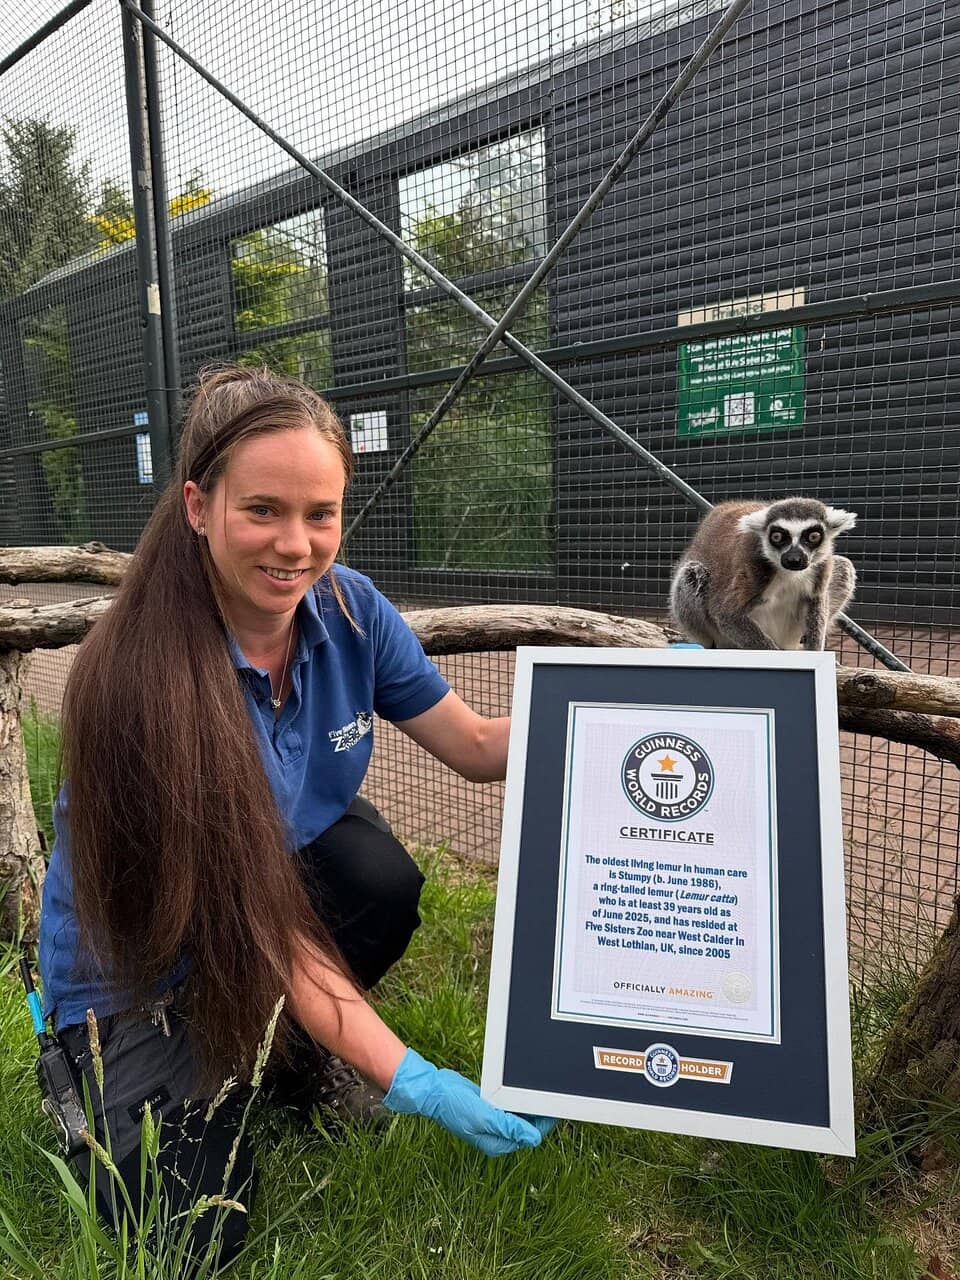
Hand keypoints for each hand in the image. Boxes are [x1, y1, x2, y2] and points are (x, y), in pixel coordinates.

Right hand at [383, 1048, 549, 1155]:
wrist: (434, 1091)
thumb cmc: (454, 1106)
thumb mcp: (484, 1116)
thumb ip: (510, 1127)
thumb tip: (533, 1139)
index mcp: (496, 1143)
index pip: (529, 1136)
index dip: (544, 1123)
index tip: (555, 1109)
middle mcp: (496, 1135)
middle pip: (526, 1127)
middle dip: (539, 1114)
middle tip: (551, 1096)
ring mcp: (492, 1122)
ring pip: (519, 1116)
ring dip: (528, 1106)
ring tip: (541, 1091)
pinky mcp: (488, 1109)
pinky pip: (509, 1107)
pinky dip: (516, 1099)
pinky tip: (522, 1090)